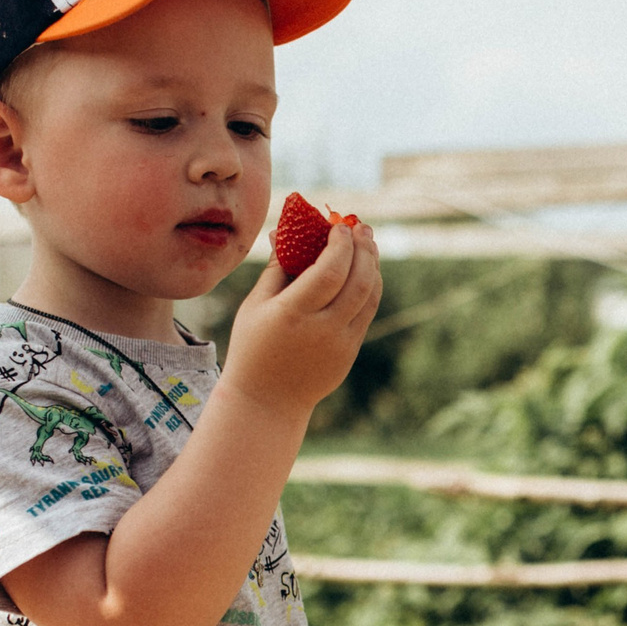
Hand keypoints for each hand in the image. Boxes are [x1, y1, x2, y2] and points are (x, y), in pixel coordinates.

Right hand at [222, 219, 380, 419]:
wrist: (267, 401)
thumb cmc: (253, 347)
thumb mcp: (255, 306)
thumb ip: (276, 268)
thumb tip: (284, 231)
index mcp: (293, 314)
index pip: (329, 272)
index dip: (340, 245)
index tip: (340, 225)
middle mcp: (322, 329)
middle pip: (357, 281)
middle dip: (364, 249)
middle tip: (362, 228)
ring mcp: (340, 344)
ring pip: (369, 296)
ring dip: (373, 266)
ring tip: (367, 244)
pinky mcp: (350, 353)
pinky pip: (367, 312)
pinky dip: (370, 287)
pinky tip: (365, 271)